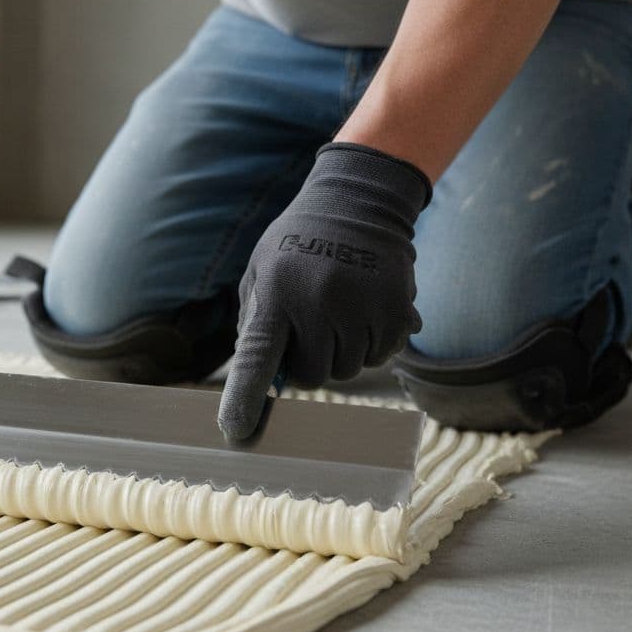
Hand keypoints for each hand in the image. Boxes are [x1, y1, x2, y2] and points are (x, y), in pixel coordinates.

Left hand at [218, 143, 431, 440]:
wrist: (358, 202)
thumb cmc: (298, 244)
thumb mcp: (261, 271)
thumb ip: (256, 323)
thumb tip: (260, 377)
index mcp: (275, 293)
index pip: (256, 356)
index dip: (245, 396)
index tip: (235, 429)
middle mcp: (317, 302)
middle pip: (310, 376)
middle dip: (307, 361)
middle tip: (311, 324)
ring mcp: (360, 306)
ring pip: (347, 371)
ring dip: (341, 352)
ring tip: (339, 309)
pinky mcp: (396, 311)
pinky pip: (381, 358)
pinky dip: (372, 344)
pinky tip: (365, 309)